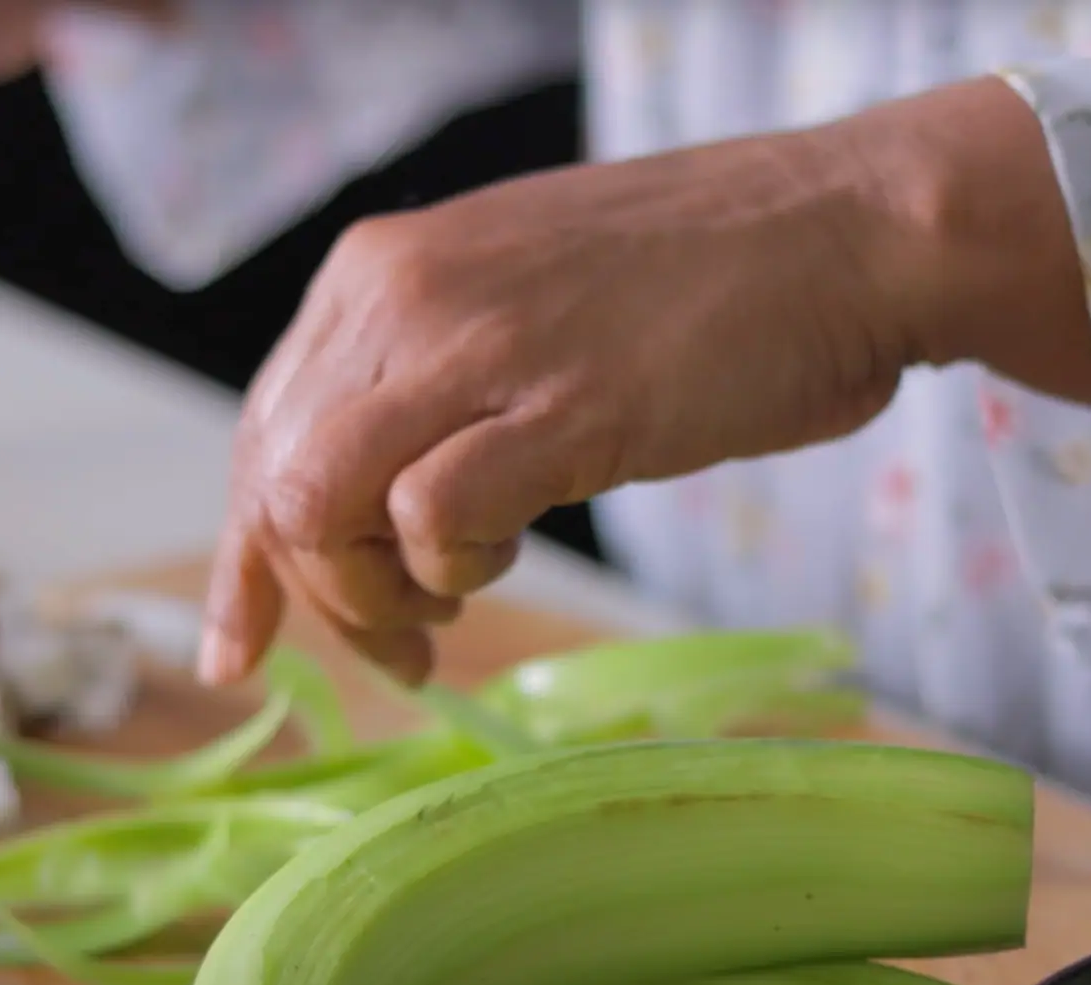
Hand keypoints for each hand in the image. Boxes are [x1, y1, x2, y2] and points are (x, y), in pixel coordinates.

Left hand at [195, 76, 1090, 686]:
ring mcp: (475, 346)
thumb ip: (437, 379)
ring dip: (370, 593)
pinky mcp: (558, 407)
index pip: (259, 431)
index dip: (244, 558)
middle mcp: (402, 295)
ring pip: (319, 501)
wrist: (849, 230)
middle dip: (314, 594)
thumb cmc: (710, 282)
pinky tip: (510, 557)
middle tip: (405, 643)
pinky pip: (427, 516)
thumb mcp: (526, 306)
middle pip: (273, 480)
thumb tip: (377, 497)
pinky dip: (450, 568)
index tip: (241, 649)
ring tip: (449, 613)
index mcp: (383, 271)